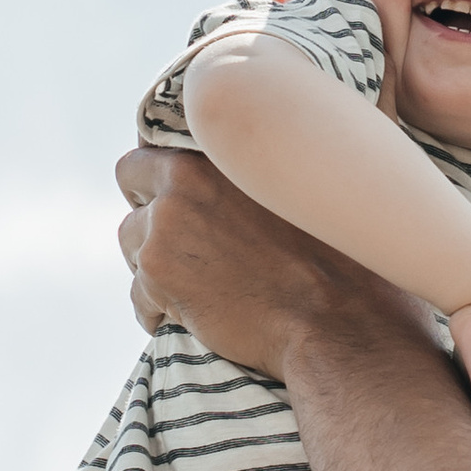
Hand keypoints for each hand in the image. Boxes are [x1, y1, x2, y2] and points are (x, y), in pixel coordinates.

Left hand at [115, 144, 421, 377]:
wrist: (338, 322)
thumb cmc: (340, 260)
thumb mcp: (306, 191)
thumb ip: (266, 169)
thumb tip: (259, 168)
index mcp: (217, 152)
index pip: (151, 148)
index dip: (163, 176)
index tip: (180, 200)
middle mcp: (181, 184)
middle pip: (131, 184)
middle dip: (151, 209)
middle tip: (186, 241)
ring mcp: (164, 232)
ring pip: (132, 244)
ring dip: (156, 263)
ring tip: (198, 287)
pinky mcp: (159, 280)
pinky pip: (140, 297)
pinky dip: (161, 311)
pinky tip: (197, 319)